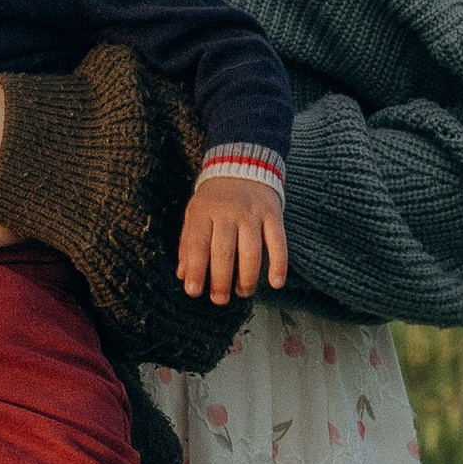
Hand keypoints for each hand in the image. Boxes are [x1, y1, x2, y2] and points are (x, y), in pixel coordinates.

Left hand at [179, 172, 288, 305]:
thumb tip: (183, 275)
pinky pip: (278, 242)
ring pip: (251, 251)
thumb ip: (188, 243)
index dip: (196, 270)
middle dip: (221, 281)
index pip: (198, 245)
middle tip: (219, 300)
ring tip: (243, 293)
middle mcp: (228, 213)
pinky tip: (275, 283)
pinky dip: (279, 264)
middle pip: (224, 252)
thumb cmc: (214, 198)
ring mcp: (252, 214)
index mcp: (204, 213)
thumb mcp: (194, 214)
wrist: (243, 163)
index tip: (194, 292)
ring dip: (247, 278)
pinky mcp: (273, 214)